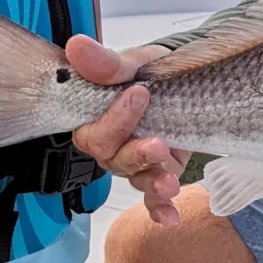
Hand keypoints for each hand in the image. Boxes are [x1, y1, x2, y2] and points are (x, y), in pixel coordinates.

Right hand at [66, 35, 190, 225]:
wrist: (186, 82)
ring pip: (134, 178)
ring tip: (170, 182)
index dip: (113, 121)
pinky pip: (152, 196)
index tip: (138, 93)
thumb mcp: (137, 61)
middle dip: (136, 154)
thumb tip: (77, 46)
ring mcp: (134, 159)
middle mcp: (112, 142)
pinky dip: (159, 208)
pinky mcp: (158, 171)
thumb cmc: (151, 71)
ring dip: (151, 183)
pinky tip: (170, 217)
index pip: (92, 130)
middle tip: (160, 143)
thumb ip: (109, 63)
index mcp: (96, 116)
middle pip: (112, 158)